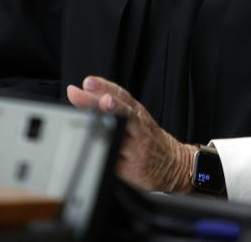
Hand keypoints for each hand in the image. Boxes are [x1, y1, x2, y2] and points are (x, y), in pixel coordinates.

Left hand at [67, 76, 196, 192]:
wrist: (172, 163)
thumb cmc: (146, 137)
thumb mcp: (133, 117)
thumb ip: (108, 107)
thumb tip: (78, 95)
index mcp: (136, 111)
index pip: (120, 95)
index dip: (104, 87)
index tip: (88, 83)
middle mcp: (137, 126)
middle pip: (123, 112)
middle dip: (110, 104)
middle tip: (99, 98)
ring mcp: (137, 147)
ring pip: (123, 135)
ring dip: (113, 126)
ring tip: (104, 117)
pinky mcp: (133, 168)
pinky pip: (116, 162)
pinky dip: (106, 155)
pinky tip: (96, 150)